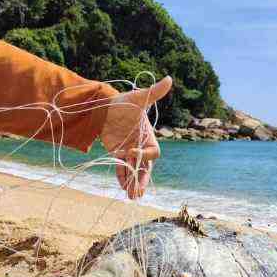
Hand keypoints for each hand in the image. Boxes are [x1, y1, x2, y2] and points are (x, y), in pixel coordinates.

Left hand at [99, 76, 172, 198]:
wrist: (107, 107)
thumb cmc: (124, 102)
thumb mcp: (138, 98)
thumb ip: (153, 92)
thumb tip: (169, 79)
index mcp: (150, 137)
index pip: (153, 153)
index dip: (143, 155)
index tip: (130, 152)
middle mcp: (142, 147)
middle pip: (146, 167)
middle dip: (142, 179)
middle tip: (139, 191)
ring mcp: (130, 152)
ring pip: (135, 171)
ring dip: (133, 183)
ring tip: (132, 197)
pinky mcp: (118, 154)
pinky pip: (122, 169)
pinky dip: (122, 178)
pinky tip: (123, 189)